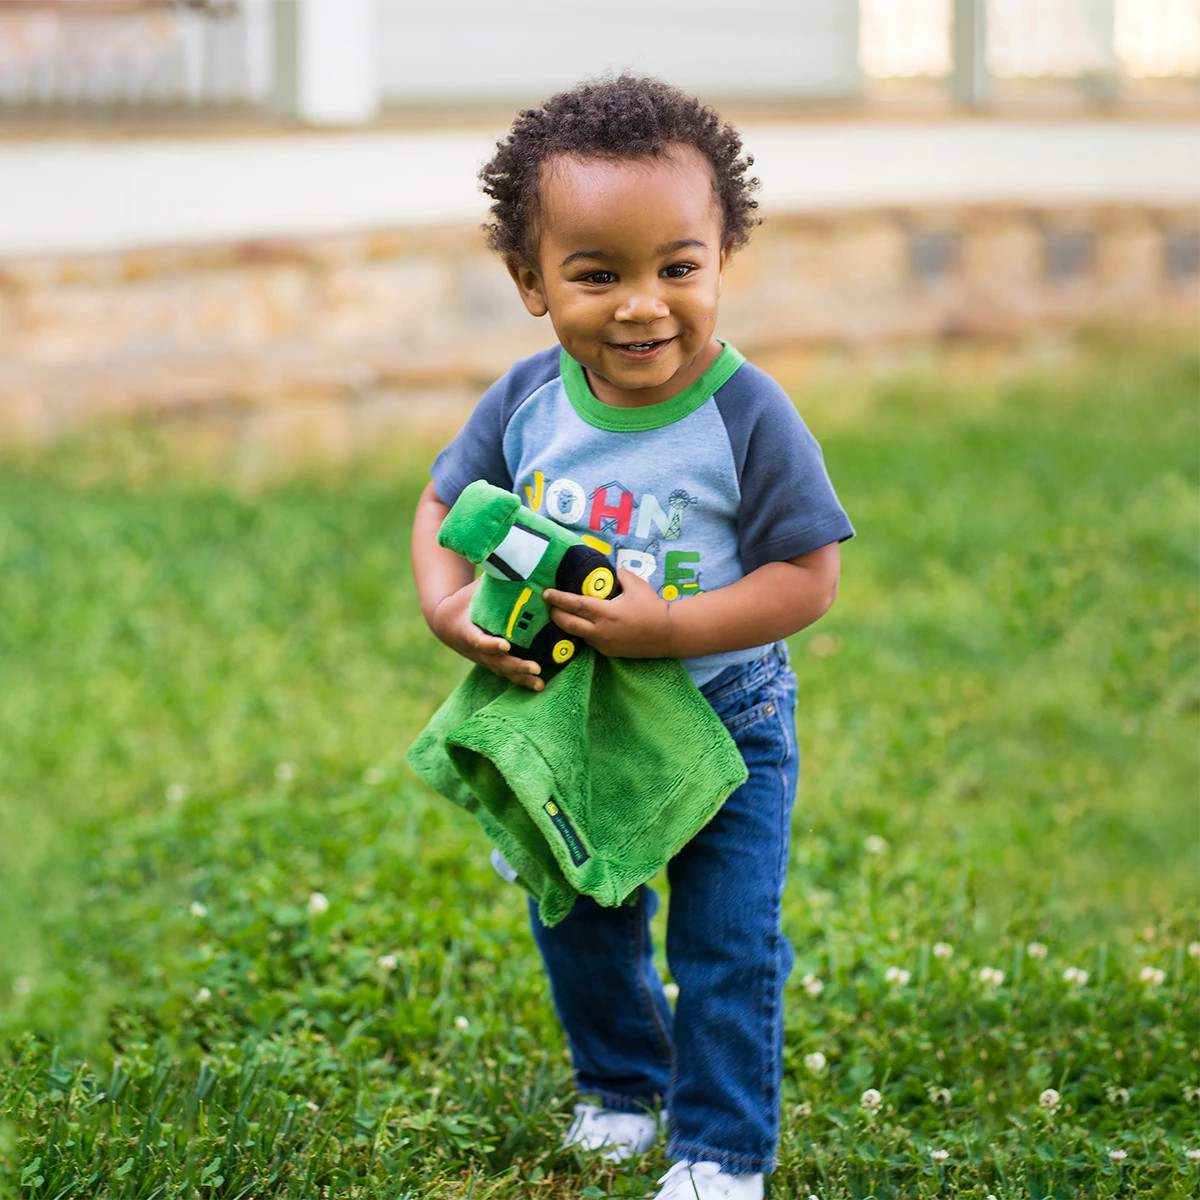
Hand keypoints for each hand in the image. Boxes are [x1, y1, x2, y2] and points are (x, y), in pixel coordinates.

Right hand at [430, 581, 545, 690]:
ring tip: (540, 684)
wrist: (445, 622)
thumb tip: (507, 556)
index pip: (479, 640)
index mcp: (468, 631)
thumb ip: (490, 578)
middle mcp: (476, 650)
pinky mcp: (492, 663)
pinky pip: (507, 674)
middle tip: (534, 667)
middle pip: (496, 661)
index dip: (491, 644)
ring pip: (503, 672)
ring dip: (521, 678)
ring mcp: (484, 659)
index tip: (504, 645)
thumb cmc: (464, 601)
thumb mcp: (472, 590)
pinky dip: (522, 681)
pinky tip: (539, 685)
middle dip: (515, 665)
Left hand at [543, 569, 672, 658]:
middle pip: (568, 624)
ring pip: (577, 634)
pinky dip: (583, 632)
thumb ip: (617, 575)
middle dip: (555, 614)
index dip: (558, 598)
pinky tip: (581, 624)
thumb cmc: (651, 606)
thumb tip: (604, 571)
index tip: (546, 593)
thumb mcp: (635, 584)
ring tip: (561, 613)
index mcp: (606, 613)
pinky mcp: (608, 652)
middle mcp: (601, 631)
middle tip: (549, 604)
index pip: (575, 605)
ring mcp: (603, 644)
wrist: (667, 633)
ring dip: (567, 624)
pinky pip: (589, 641)